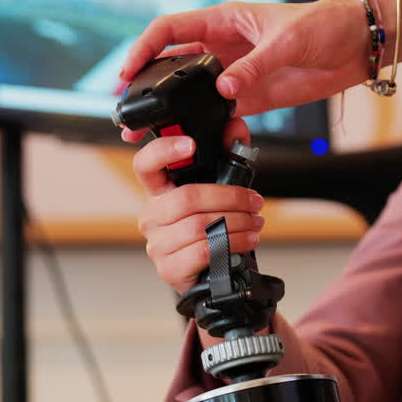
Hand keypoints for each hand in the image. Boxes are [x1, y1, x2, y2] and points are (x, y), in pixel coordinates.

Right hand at [119, 0, 368, 126]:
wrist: (359, 44)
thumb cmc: (324, 24)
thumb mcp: (287, 40)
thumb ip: (254, 65)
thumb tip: (223, 88)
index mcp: (223, 20)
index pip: (170, 30)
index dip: (144, 48)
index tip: (128, 72)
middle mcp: (221, 46)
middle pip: (171, 64)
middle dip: (145, 84)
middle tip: (124, 108)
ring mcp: (234, 73)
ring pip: (189, 92)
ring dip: (168, 111)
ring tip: (143, 132)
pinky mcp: (250, 97)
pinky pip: (217, 112)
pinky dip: (200, 125)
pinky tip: (186, 139)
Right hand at [136, 119, 264, 293]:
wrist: (210, 275)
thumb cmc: (210, 229)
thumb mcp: (218, 191)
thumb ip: (227, 156)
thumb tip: (237, 127)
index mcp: (158, 192)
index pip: (145, 165)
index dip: (164, 151)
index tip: (190, 144)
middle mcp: (151, 216)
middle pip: (187, 198)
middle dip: (230, 198)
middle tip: (254, 201)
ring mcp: (157, 244)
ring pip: (199, 227)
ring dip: (237, 223)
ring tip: (255, 222)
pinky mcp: (169, 269)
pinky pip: (204, 252)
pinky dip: (233, 244)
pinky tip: (247, 241)